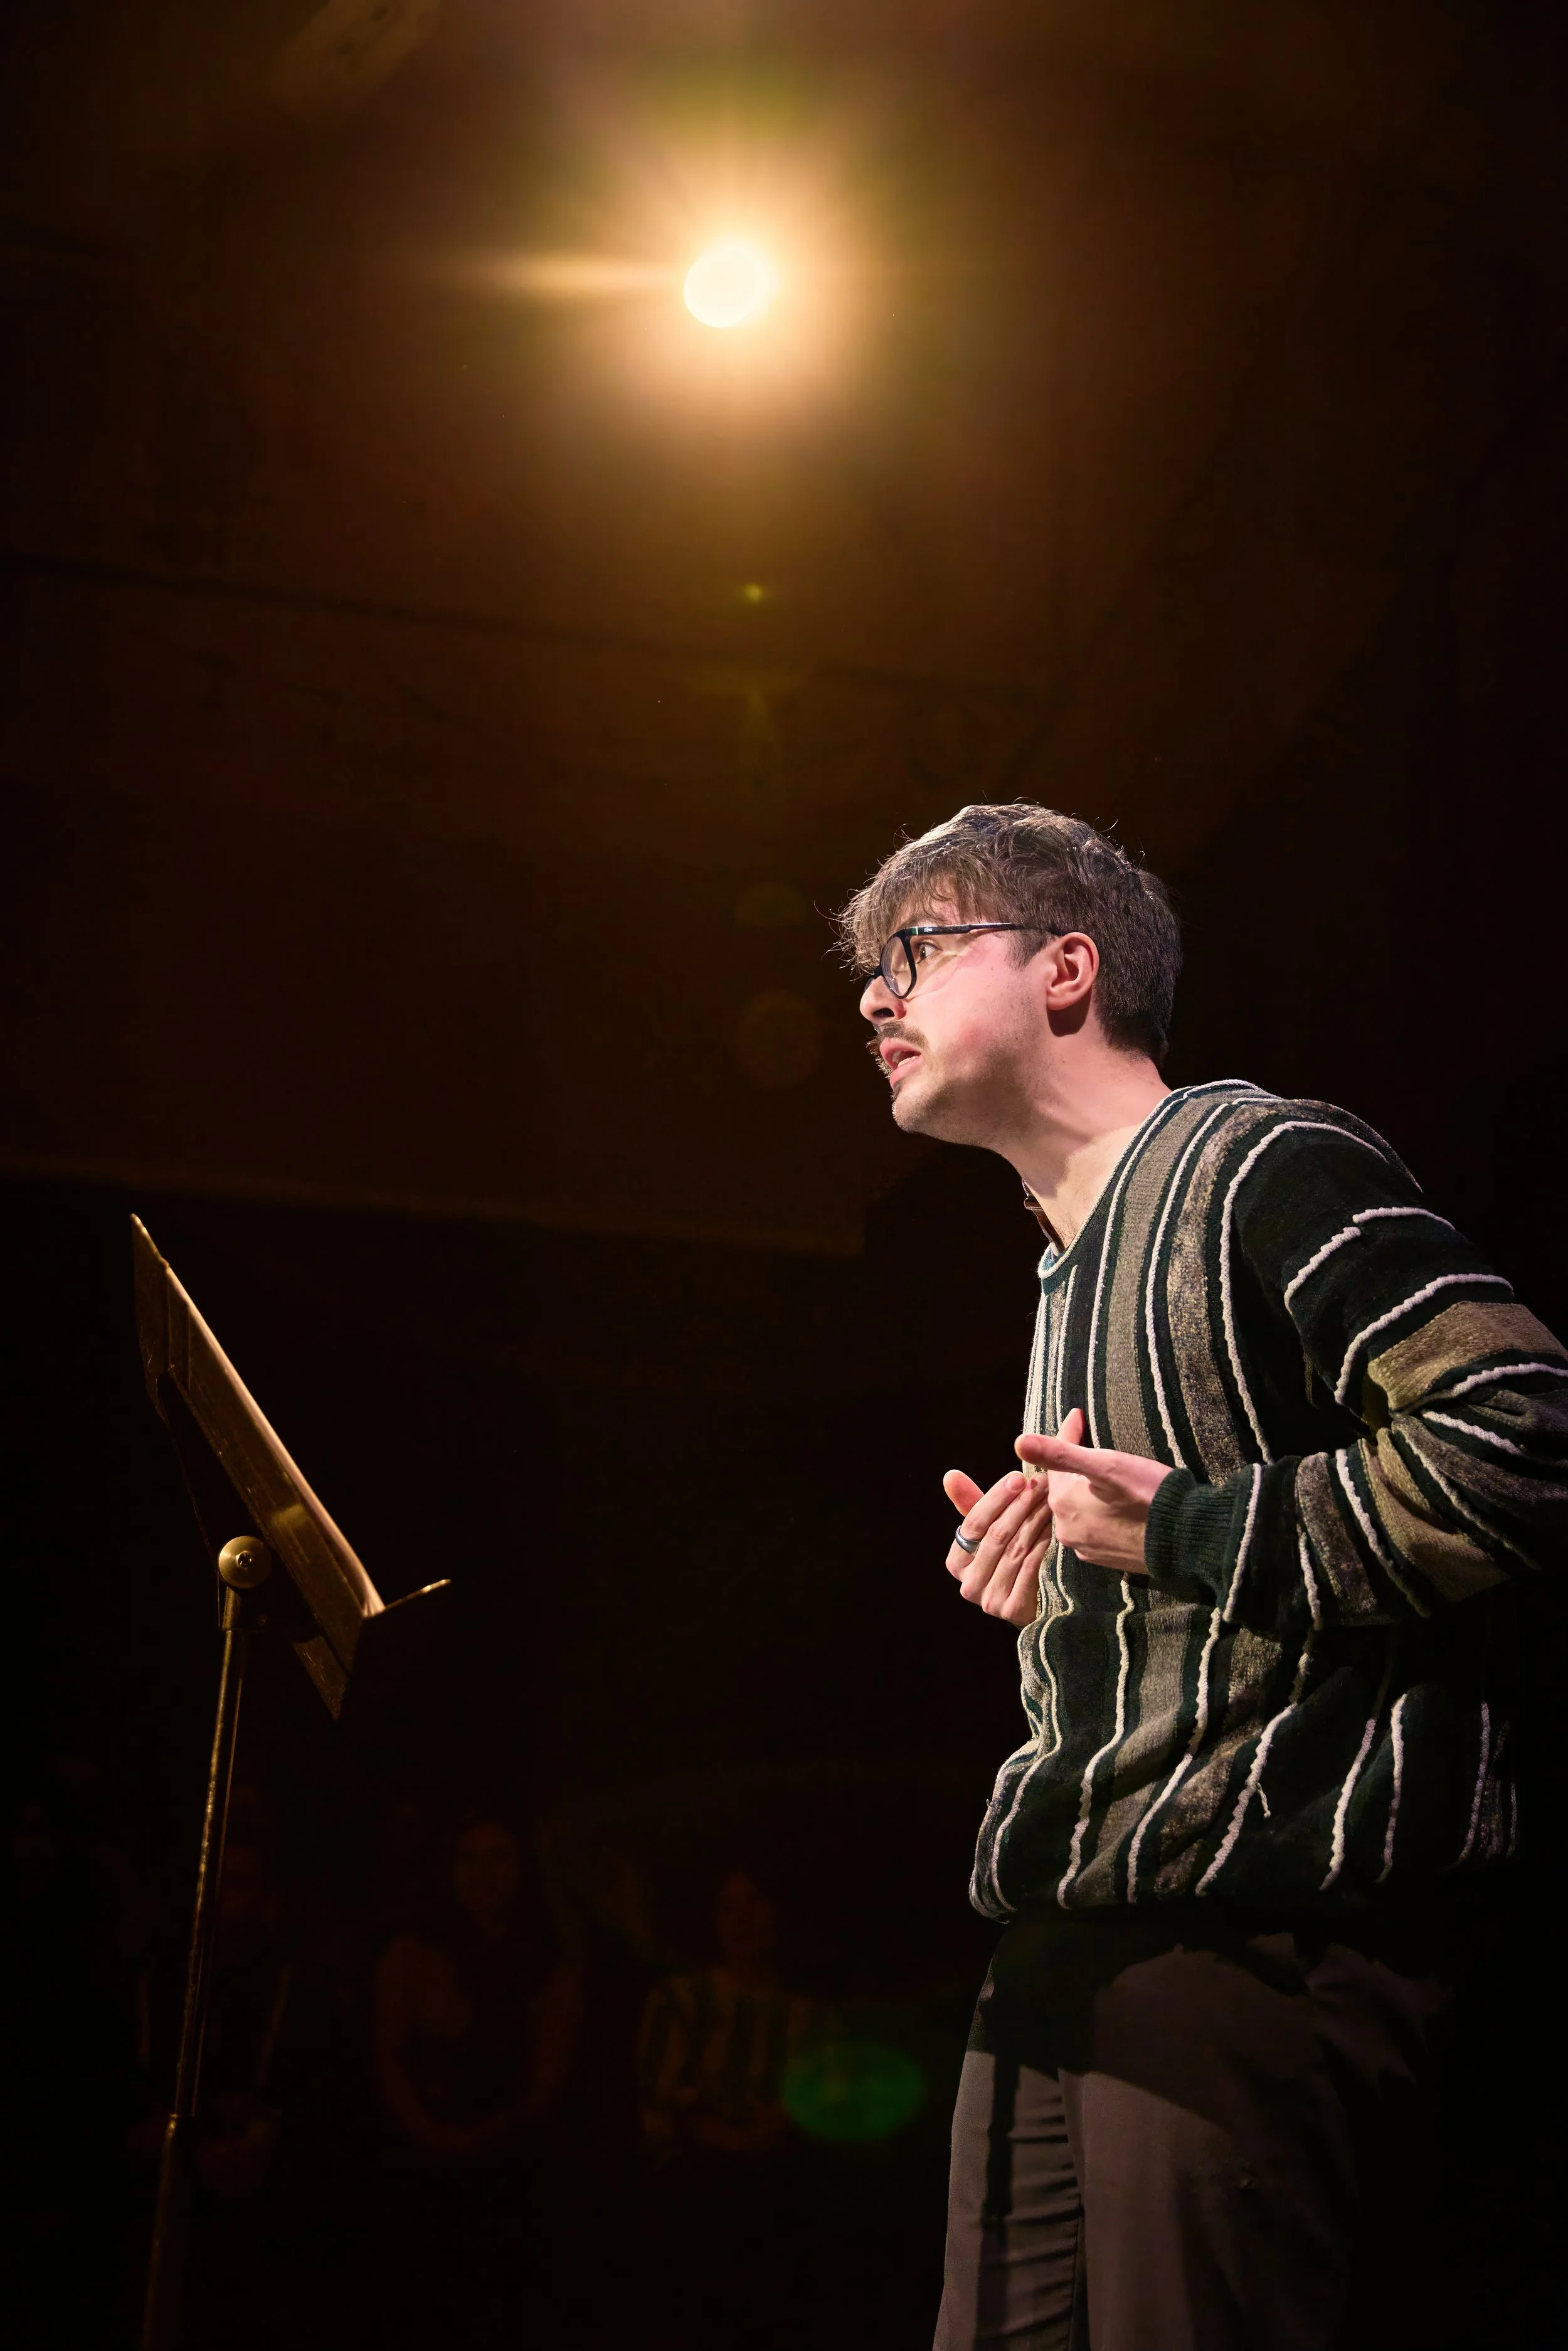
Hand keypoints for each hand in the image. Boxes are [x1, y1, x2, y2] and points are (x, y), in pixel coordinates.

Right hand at [941, 1454, 1058, 1625]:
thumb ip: (971, 1505)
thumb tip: (951, 1475)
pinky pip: (1030, 1566)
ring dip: (1034, 1519)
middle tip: (1040, 1483)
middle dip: (1019, 1505)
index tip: (1018, 1478)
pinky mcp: (1012, 1610)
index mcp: (956, 1563)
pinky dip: (1043, 1542)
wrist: (1033, 1605)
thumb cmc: (1007, 1560)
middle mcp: (968, 1584)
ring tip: (1049, 1498)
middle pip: (995, 1535)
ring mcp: (989, 1600)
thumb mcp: (988, 1534)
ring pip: (1014, 1549)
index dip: (996, 1498)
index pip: (973, 1524)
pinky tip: (1053, 1525)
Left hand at [1014, 1409, 1171, 1575]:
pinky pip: (1093, 1528)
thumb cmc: (1145, 1495)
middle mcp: (1066, 1530)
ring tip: (1097, 1472)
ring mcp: (1086, 1548)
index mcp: (1062, 1504)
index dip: (1067, 1434)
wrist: (1184, 1537)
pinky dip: (1097, 1511)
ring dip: (1084, 1490)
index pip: (1056, 1462)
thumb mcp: (1105, 1466)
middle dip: (1071, 1465)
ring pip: (1078, 1509)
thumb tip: (1018, 1442)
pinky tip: (1109, 1504)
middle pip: (1064, 1488)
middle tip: (1083, 1439)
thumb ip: (1061, 1453)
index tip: (1078, 1414)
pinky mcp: (1107, 1559)